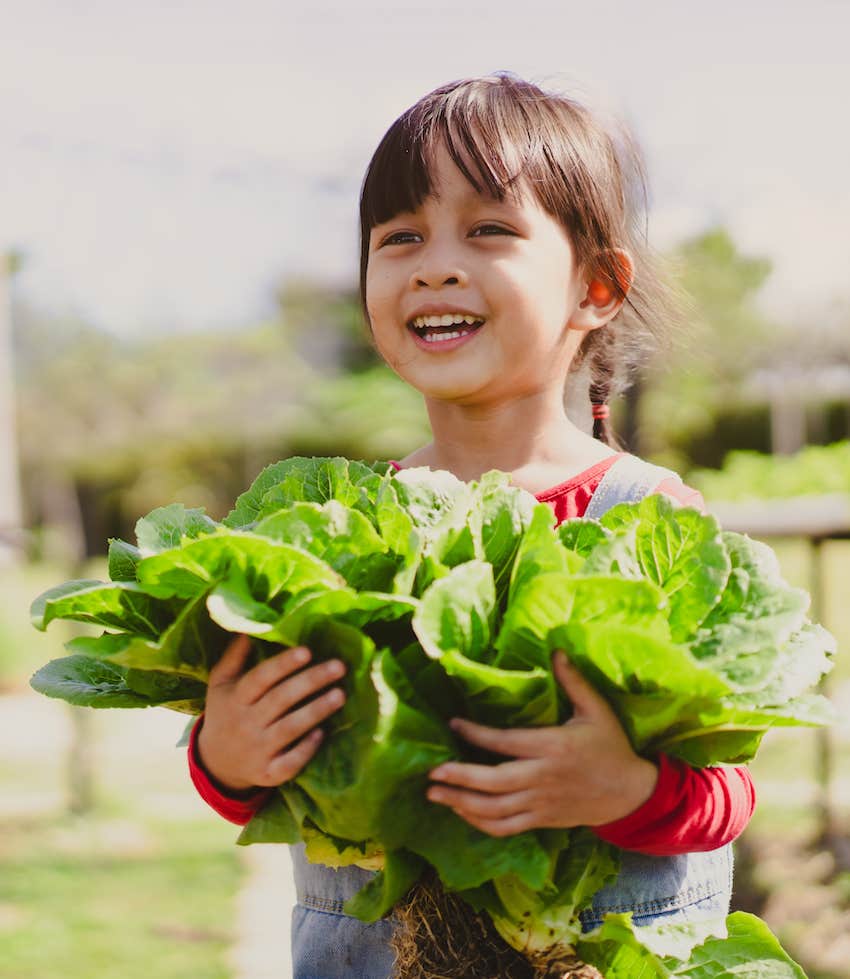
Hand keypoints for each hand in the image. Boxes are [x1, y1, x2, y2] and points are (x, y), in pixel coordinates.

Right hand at [197, 634, 346, 793]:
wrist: (217, 763)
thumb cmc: (226, 712)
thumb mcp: (221, 683)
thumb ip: (235, 656)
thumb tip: (251, 627)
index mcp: (235, 698)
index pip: (260, 678)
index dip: (283, 665)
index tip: (308, 650)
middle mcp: (245, 724)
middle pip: (280, 700)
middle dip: (311, 681)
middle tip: (339, 666)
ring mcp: (257, 751)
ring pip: (289, 729)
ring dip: (316, 711)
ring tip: (341, 694)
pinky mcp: (268, 773)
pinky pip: (289, 763)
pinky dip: (306, 750)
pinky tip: (322, 733)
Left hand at [427, 651, 657, 836]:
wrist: (631, 794)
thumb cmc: (610, 747)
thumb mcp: (596, 710)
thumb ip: (573, 682)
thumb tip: (556, 651)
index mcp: (554, 747)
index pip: (506, 742)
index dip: (476, 734)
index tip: (453, 723)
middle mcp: (543, 778)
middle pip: (494, 782)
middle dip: (459, 778)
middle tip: (431, 772)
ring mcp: (541, 803)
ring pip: (495, 810)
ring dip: (461, 804)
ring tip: (434, 794)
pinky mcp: (541, 820)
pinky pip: (506, 827)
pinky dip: (480, 823)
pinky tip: (462, 812)